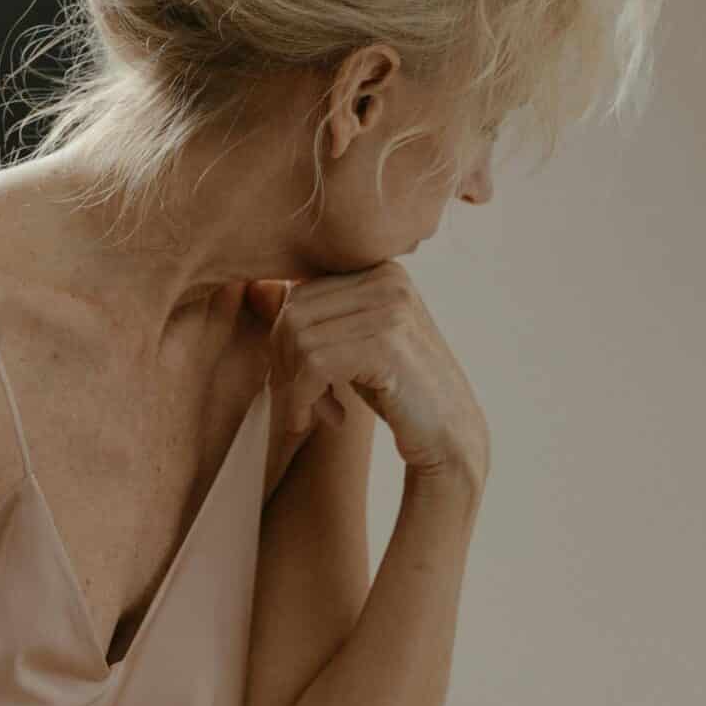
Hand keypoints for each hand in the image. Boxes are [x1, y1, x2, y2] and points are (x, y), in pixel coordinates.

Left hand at [242, 263, 488, 482]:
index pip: (300, 291)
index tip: (306, 382)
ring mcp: (390, 307)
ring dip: (299, 387)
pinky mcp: (386, 344)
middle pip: (293, 311)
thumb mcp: (353, 345)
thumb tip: (253, 289)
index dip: (288, 341)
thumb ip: (316, 317)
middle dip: (287, 363)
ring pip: (298, 338)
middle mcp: (388, 278)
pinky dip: (306, 400)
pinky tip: (331, 419)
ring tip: (323, 411)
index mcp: (381, 269)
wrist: (452, 437)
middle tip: (308, 402)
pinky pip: (313, 365)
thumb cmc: (399, 392)